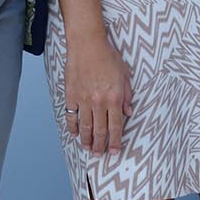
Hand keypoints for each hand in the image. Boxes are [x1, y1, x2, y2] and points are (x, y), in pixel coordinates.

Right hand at [64, 33, 131, 156]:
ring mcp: (83, 100)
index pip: (116, 127)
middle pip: (99, 131)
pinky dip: (72, 126)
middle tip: (99, 155)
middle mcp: (99, 102)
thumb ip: (127, 95)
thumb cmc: (108, 56)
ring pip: (84, 126)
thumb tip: (128, 112)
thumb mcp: (125, 75)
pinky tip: (74, 133)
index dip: (115, 142)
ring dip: (86, 140)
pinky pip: (71, 115)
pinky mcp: (71, 95)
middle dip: (100, 146)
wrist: (87, 44)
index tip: (114, 151)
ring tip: (87, 148)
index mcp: (114, 98)